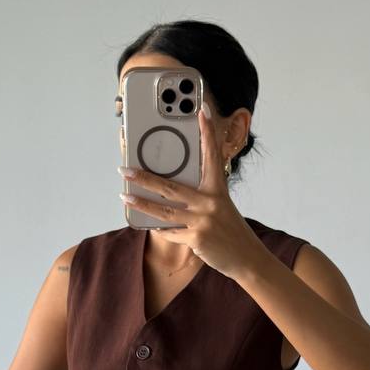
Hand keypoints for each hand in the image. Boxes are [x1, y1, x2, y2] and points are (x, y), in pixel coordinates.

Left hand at [118, 102, 262, 280]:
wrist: (246, 258)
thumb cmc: (231, 230)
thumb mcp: (221, 207)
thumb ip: (202, 197)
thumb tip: (170, 191)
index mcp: (218, 189)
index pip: (211, 155)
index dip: (206, 132)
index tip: (201, 111)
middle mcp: (210, 202)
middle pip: (170, 186)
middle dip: (144, 178)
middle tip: (124, 170)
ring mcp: (203, 220)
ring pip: (164, 211)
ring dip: (141, 204)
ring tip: (124, 197)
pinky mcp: (197, 238)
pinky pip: (171, 232)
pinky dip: (159, 229)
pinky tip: (147, 225)